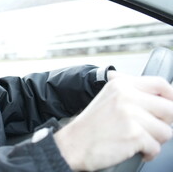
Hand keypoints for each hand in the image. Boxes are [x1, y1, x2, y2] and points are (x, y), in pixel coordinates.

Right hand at [54, 76, 172, 170]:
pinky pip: (157, 147)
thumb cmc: (92, 125)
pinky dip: (148, 153)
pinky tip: (134, 149)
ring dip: (154, 140)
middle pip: (169, 109)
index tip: (169, 109)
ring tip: (136, 140)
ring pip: (166, 131)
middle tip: (148, 130)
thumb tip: (164, 96)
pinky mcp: (134, 135)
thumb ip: (133, 92)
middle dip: (163, 124)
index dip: (171, 97)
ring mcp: (131, 115)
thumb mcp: (109, 97)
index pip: (161, 84)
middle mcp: (127, 96)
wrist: (74, 144)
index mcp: (122, 85)